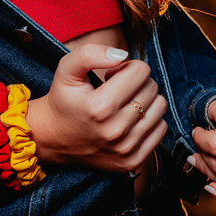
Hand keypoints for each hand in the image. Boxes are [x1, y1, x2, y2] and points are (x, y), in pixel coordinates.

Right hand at [28, 44, 167, 174]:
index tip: (111, 76)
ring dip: (145, 100)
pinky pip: (161, 129)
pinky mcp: (133, 161)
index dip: (126, 67)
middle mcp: (115, 131)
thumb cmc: (64, 100)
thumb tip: (122, 55)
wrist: (53, 138)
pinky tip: (129, 121)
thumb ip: (89, 54)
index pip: (141, 71)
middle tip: (116, 90)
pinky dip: (149, 120)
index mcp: (100, 107)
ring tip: (123, 105)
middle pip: (151, 88)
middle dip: (136, 82)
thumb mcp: (66, 70)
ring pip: (160, 107)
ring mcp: (125, 149)